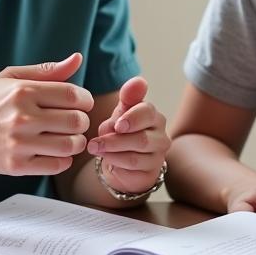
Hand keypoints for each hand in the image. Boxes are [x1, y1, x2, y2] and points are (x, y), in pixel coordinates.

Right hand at [0, 52, 92, 176]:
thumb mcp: (11, 77)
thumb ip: (47, 70)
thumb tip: (78, 58)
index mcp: (23, 92)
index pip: (73, 95)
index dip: (86, 99)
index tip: (81, 103)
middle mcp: (22, 117)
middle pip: (76, 121)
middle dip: (82, 121)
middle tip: (74, 121)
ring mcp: (19, 144)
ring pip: (70, 146)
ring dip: (76, 142)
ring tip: (67, 137)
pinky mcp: (17, 166)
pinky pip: (56, 165)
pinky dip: (63, 160)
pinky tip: (55, 152)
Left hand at [86, 77, 170, 194]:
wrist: (123, 158)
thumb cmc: (122, 130)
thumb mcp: (121, 112)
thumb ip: (129, 96)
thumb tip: (139, 81)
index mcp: (153, 116)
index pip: (147, 113)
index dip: (131, 118)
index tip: (116, 125)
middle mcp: (161, 136)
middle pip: (142, 139)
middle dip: (115, 141)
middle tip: (94, 143)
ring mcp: (157, 156)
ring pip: (135, 157)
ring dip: (111, 153)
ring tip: (94, 149)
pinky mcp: (151, 173)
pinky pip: (132, 171)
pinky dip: (116, 165)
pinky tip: (107, 161)